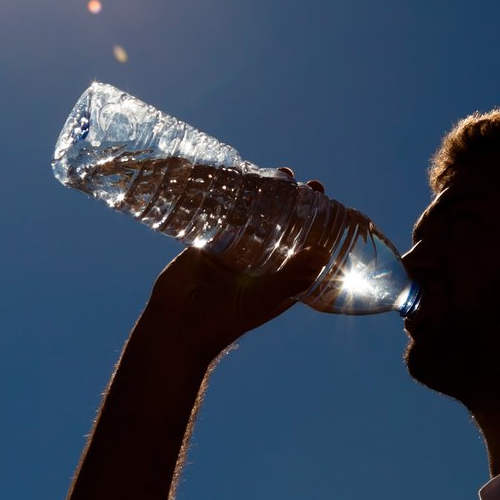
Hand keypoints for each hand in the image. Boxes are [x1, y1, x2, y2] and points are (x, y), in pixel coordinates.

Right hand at [143, 169, 331, 360]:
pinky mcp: (209, 244)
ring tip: (271, 173)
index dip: (318, 222)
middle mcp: (261, 263)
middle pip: (282, 224)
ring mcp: (235, 252)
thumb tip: (324, 252)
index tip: (323, 197)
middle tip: (296, 179)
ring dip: (263, 194)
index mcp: (280, 278)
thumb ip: (291, 277)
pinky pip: (222, 216)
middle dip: (292, 201)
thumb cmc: (222, 322)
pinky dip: (230, 199)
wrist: (175, 327)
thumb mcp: (262, 298)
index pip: (306, 245)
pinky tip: (236, 176)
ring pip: (254, 216)